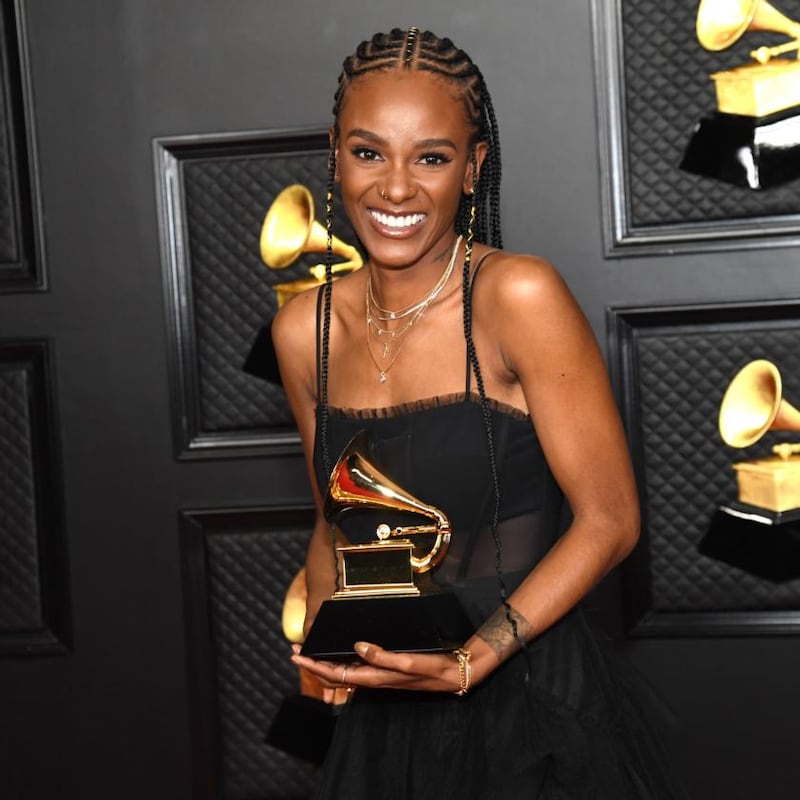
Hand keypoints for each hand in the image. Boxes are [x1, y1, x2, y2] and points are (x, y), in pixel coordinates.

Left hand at [290, 641, 462, 693]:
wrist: (454, 674)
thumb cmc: (433, 668)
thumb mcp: (409, 662)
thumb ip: (383, 657)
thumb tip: (357, 646)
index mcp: (374, 677)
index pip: (336, 673)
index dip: (314, 666)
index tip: (297, 655)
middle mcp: (373, 678)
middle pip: (335, 675)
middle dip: (313, 665)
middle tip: (295, 651)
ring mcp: (379, 675)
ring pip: (345, 671)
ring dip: (325, 663)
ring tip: (311, 652)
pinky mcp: (387, 670)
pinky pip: (357, 667)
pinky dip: (342, 660)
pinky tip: (342, 652)